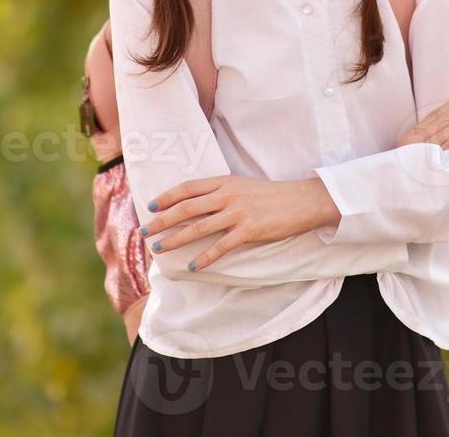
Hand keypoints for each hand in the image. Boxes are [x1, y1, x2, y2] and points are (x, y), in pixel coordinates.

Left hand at [139, 175, 340, 270]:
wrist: (303, 200)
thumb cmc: (273, 195)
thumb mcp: (244, 186)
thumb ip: (222, 192)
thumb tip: (198, 204)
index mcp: (226, 181)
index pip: (189, 188)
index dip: (167, 197)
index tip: (151, 206)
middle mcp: (228, 195)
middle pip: (187, 208)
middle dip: (162, 221)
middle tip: (145, 231)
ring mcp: (238, 212)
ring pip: (198, 227)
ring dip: (176, 239)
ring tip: (159, 249)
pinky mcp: (249, 230)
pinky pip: (221, 246)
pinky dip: (204, 258)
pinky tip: (192, 266)